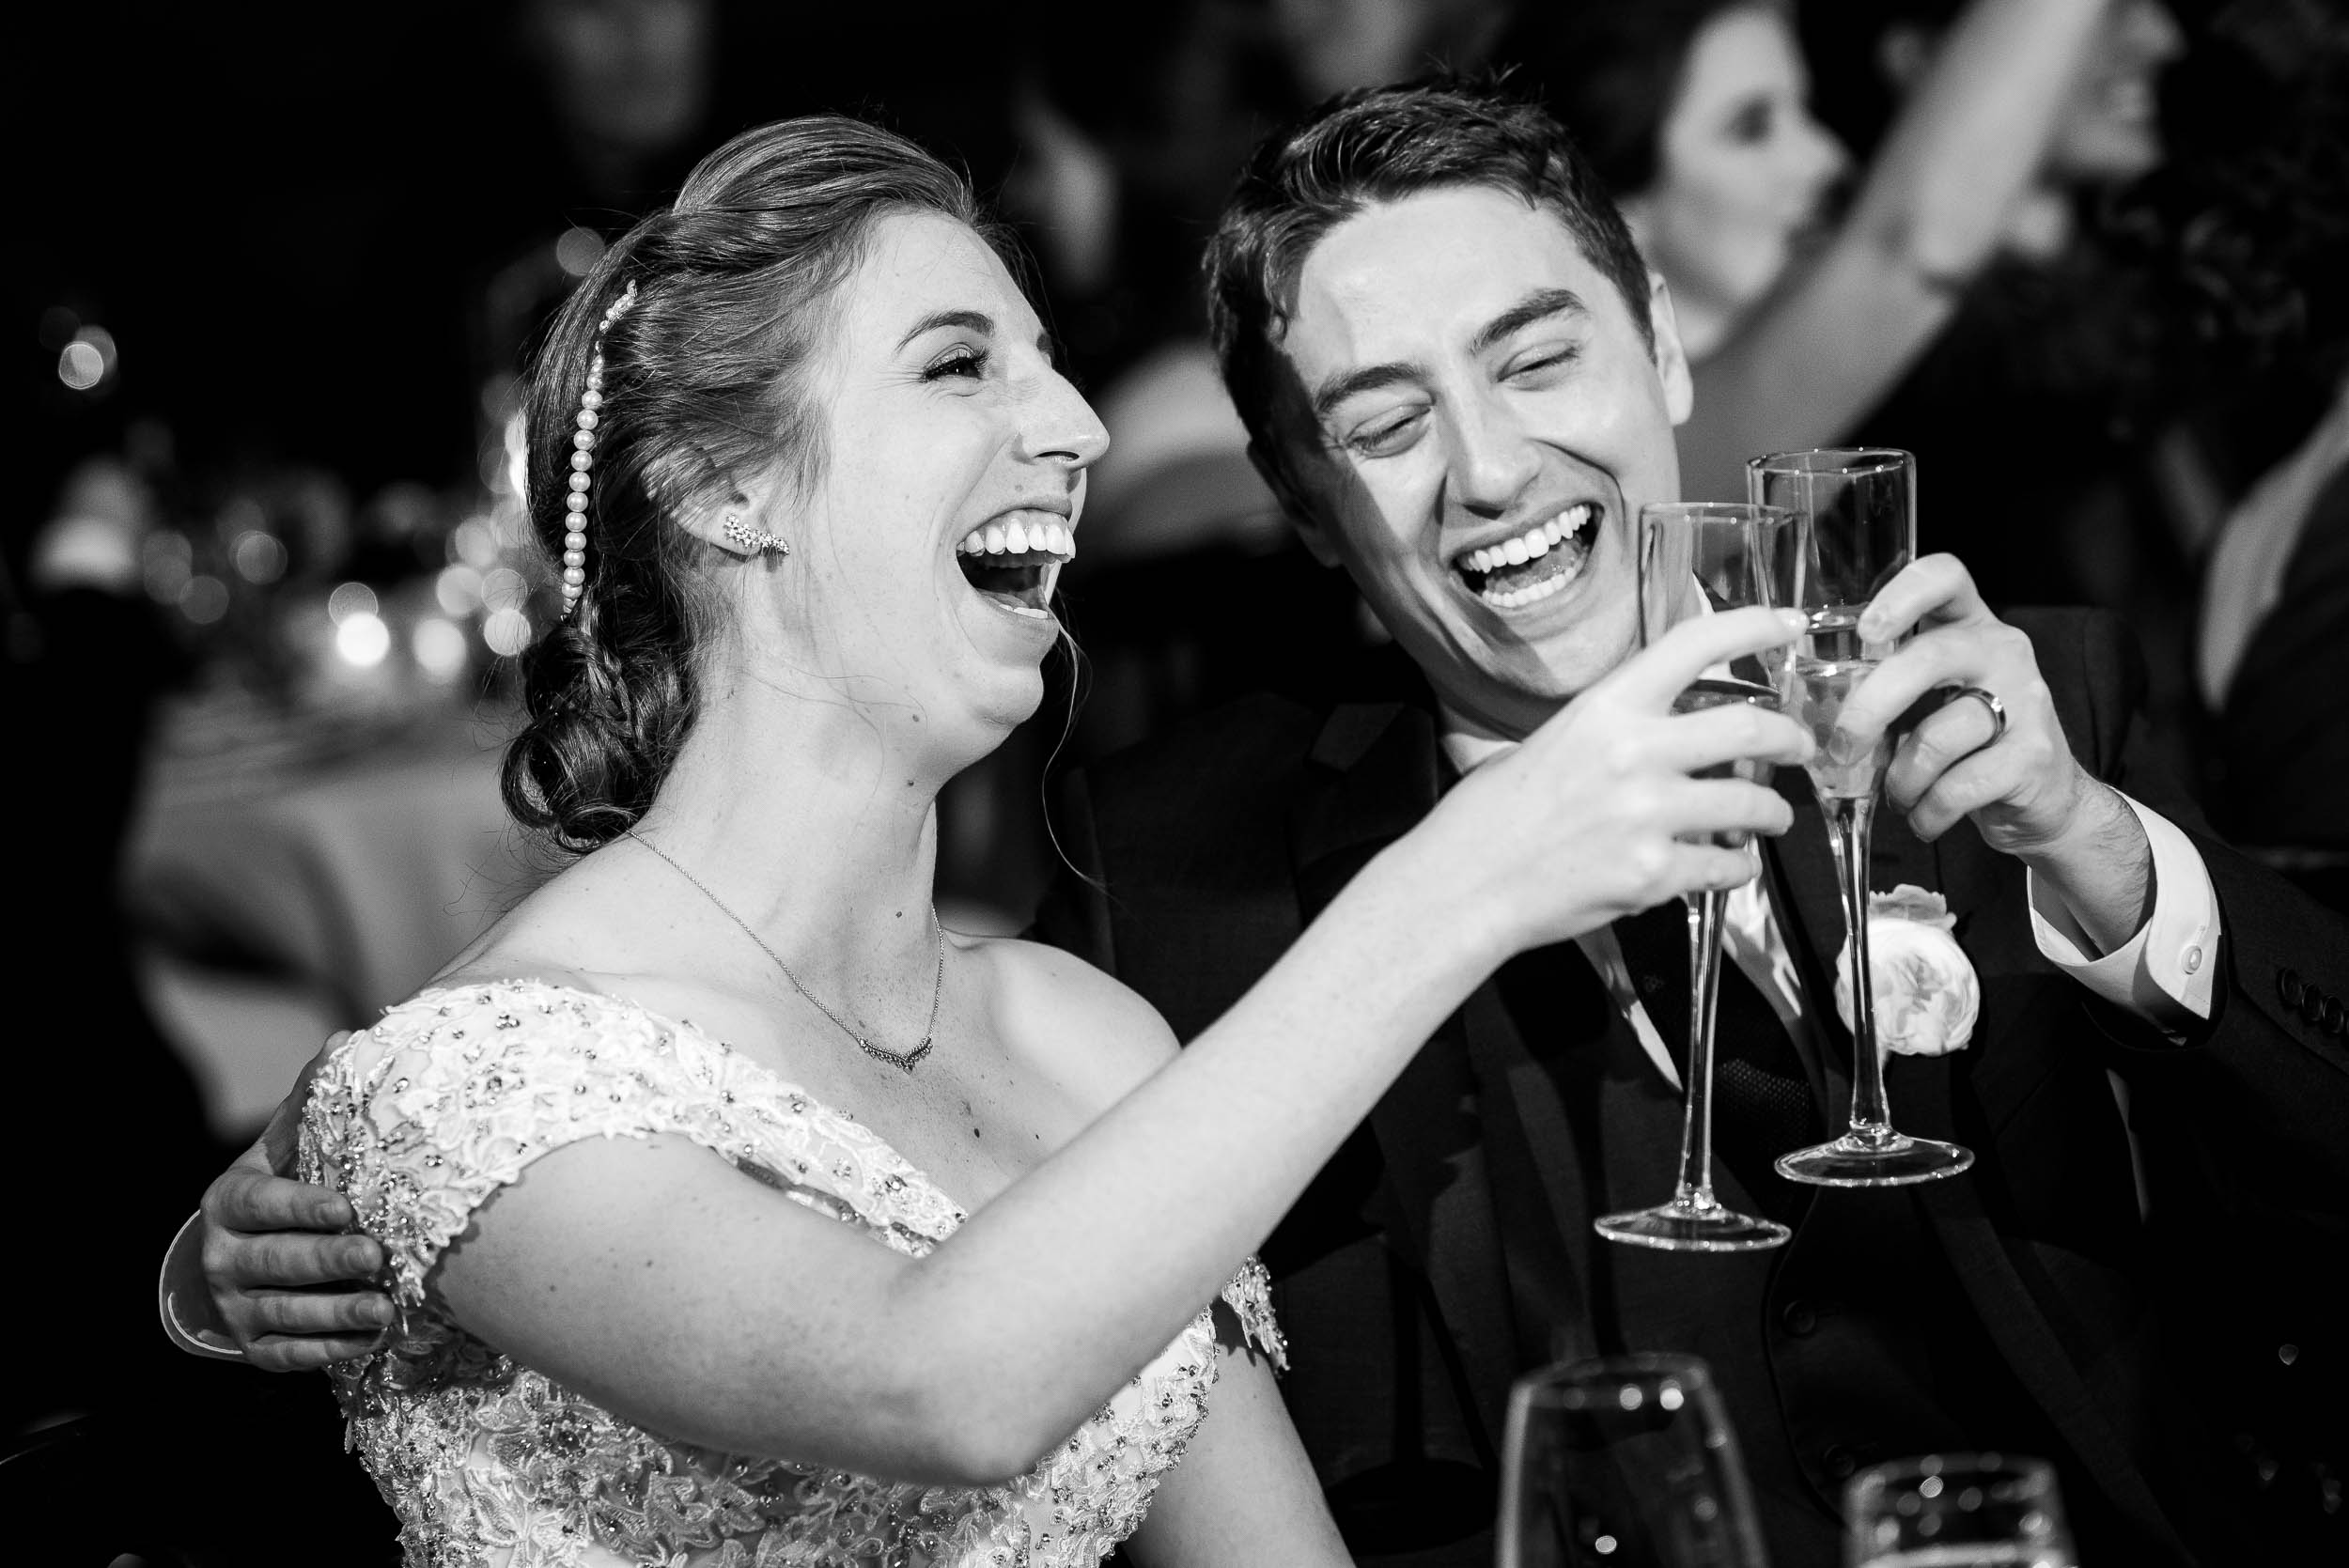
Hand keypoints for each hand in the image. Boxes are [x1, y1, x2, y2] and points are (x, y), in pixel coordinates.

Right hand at [198, 1032, 394, 1369]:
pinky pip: (289, 1355)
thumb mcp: (290, 1142)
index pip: (263, 1204)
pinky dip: (329, 1351)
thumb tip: (345, 1043)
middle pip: (275, 1262)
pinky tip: (369, 1341)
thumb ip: (314, 1101)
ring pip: (285, 1313)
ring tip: (384, 1309)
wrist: (245, 1250)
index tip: (347, 1208)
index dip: (302, 1208)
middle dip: (327, 1261)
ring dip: (336, 1314)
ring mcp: (235, 1305)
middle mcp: (223, 1256)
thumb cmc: (283, 1186)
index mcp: (230, 1200)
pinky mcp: (253, 1346)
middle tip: (375, 1257)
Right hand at [1437, 605, 1813, 951]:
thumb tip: (1665, 734)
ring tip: (1772, 819)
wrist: (1463, 884)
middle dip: (1789, 739)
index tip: (1790, 624)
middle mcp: (1635, 753)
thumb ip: (1612, 732)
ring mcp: (1648, 816)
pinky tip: (1731, 866)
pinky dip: (1737, 867)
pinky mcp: (1653, 874)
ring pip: (1751, 806)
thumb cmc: (1492, 814)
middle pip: (1749, 729)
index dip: (1752, 627)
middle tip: (1799, 747)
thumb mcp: (1549, 743)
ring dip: (1772, 814)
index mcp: (1605, 709)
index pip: (1693, 644)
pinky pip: (1725, 867)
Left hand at [1830, 554, 2095, 856]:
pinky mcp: (2033, 755)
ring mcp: (2026, 701)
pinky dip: (1928, 811)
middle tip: (1843, 746)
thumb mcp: (1928, 699)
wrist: (2043, 801)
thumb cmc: (1967, 745)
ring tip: (1899, 795)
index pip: (1945, 576)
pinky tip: (1924, 817)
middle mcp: (2003, 651)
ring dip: (1901, 779)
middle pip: (1928, 657)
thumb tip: (1809, 707)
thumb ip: (1884, 685)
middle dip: (1871, 707)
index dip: (1902, 593)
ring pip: (1937, 736)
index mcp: (1969, 626)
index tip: (1865, 629)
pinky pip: (1958, 786)